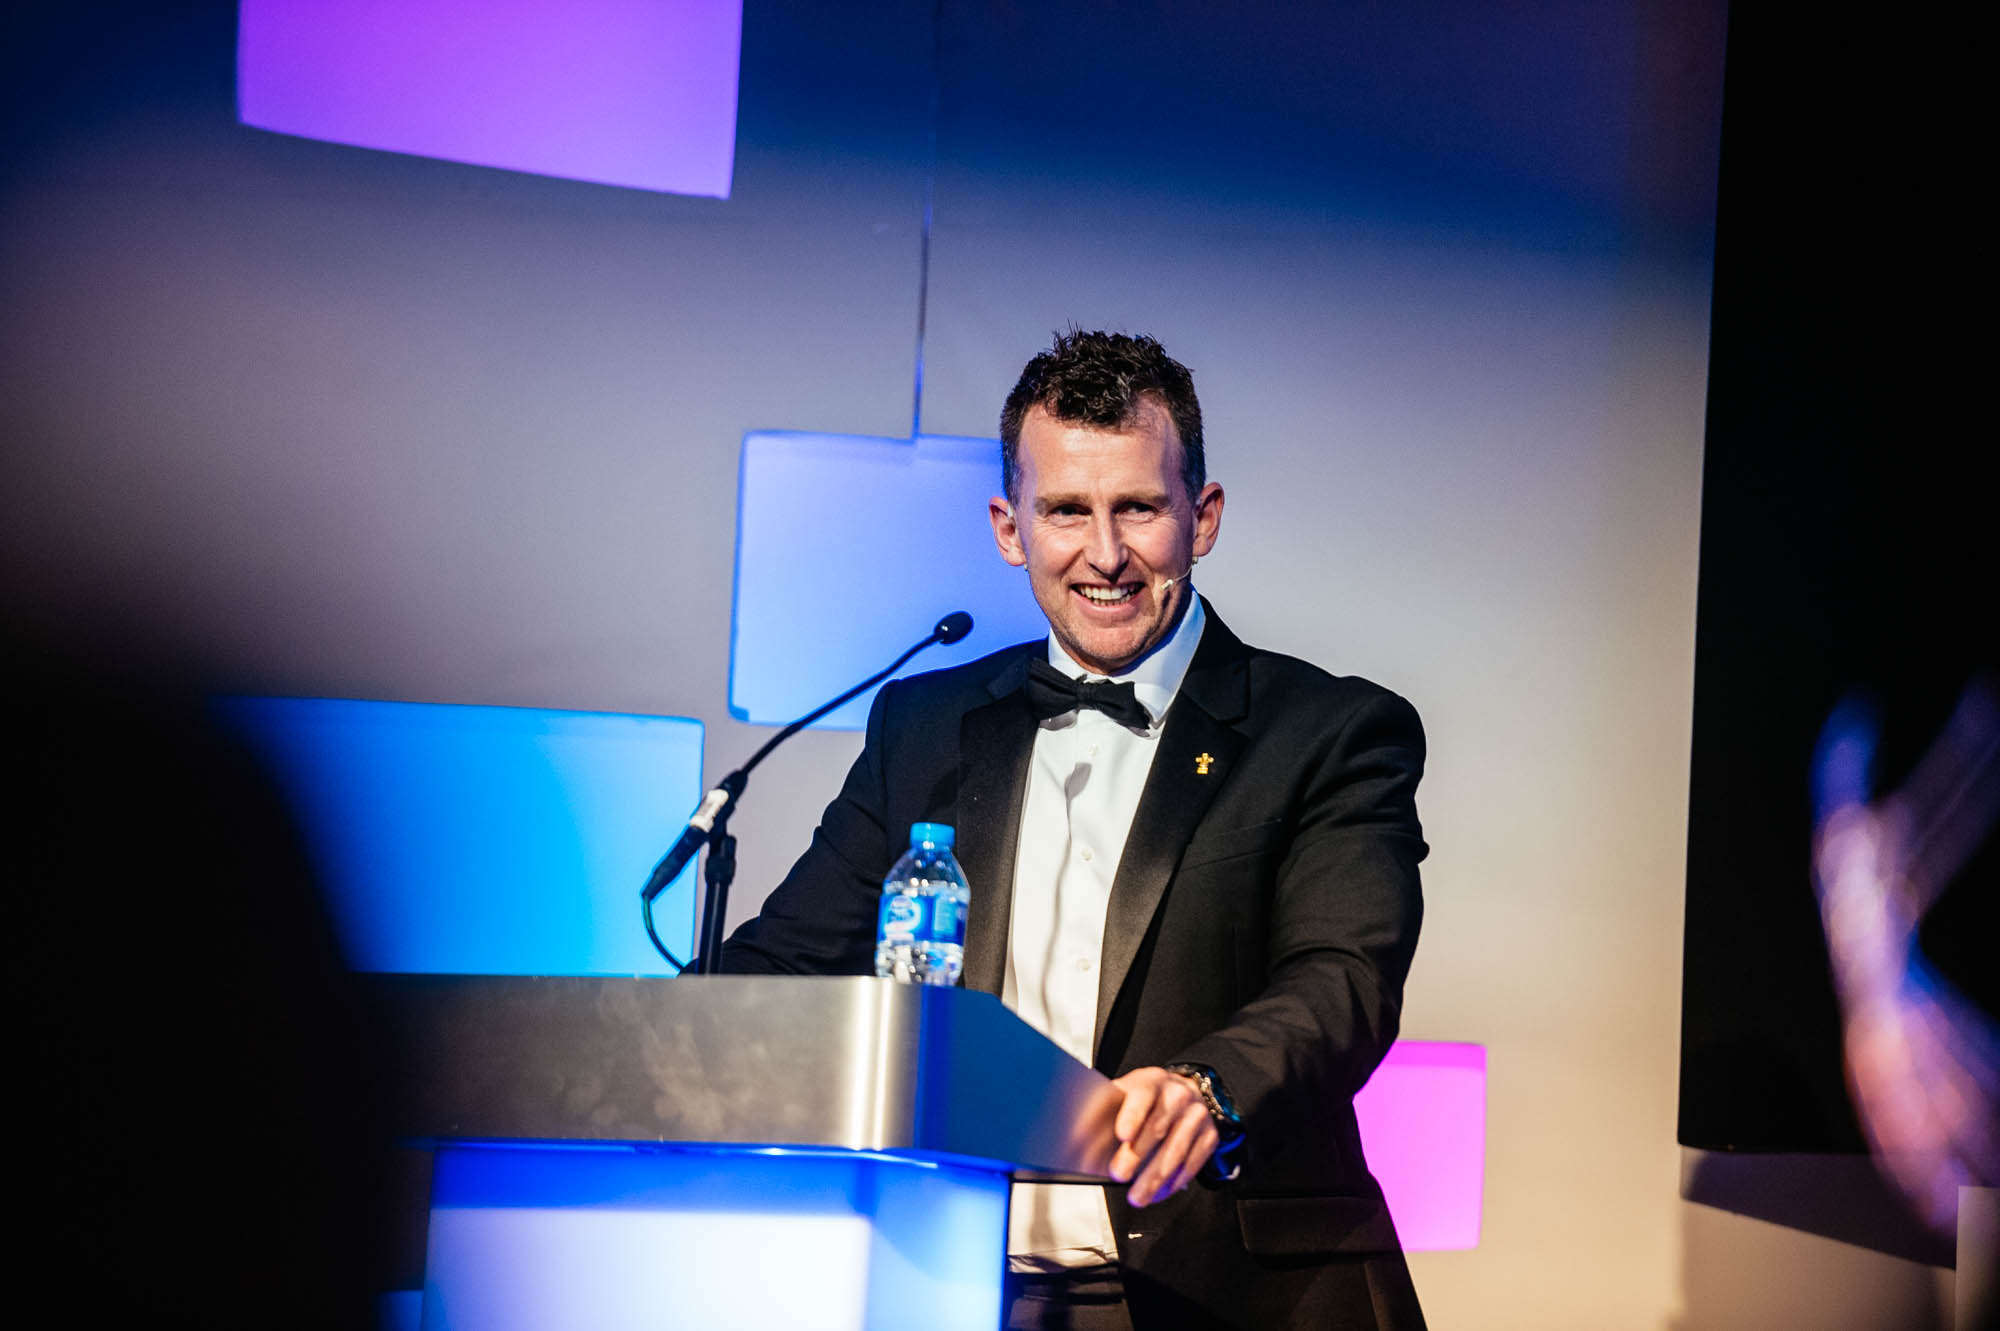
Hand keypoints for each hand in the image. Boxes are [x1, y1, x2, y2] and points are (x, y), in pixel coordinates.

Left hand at [1107, 1066, 1218, 1206]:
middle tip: (1118, 1175)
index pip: (1142, 1096)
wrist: (1188, 1092)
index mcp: (1151, 1082)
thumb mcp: (1127, 1095)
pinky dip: (1173, 1183)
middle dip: (1135, 1156)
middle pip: (1157, 1128)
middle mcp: (1177, 1096)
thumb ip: (1106, 1113)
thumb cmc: (1148, 1099)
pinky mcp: (1209, 1136)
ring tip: (1136, 1197)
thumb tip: (1079, 1141)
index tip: (1121, 1134)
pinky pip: (1192, 1164)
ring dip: (1154, 1178)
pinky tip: (1158, 1193)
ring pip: (1175, 1151)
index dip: (1132, 1115)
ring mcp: (1196, 1116)